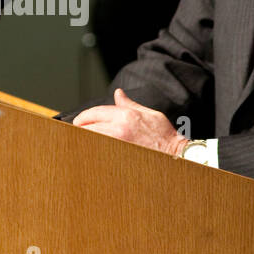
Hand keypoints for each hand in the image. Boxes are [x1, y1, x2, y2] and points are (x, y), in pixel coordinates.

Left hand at [71, 88, 186, 156]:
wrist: (175, 155)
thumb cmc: (163, 135)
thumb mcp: (148, 113)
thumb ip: (129, 104)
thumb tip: (117, 94)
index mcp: (125, 115)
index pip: (94, 112)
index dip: (83, 117)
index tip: (78, 122)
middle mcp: (119, 129)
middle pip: (87, 127)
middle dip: (80, 129)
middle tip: (78, 132)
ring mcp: (117, 145)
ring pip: (90, 141)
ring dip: (84, 141)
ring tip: (82, 142)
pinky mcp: (118, 158)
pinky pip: (98, 153)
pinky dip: (92, 152)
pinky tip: (91, 153)